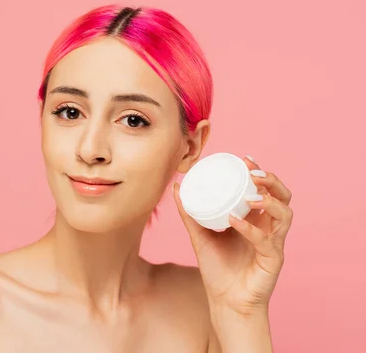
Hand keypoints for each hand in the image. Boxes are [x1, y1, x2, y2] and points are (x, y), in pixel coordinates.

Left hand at [173, 155, 292, 314]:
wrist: (225, 302)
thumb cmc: (218, 268)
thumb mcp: (199, 235)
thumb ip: (189, 213)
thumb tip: (176, 187)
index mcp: (255, 219)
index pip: (266, 189)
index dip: (260, 172)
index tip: (245, 160)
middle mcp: (268, 228)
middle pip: (283, 197)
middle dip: (272, 181)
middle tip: (253, 172)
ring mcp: (274, 243)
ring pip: (285, 215)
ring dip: (269, 201)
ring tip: (251, 195)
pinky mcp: (273, 260)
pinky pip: (266, 241)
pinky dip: (251, 229)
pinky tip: (235, 221)